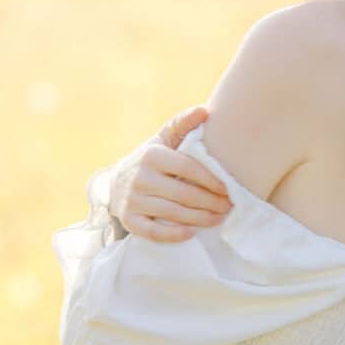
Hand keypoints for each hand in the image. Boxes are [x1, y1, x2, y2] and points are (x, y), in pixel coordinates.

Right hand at [115, 105, 230, 241]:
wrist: (115, 182)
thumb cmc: (150, 160)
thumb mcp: (163, 139)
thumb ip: (182, 124)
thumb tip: (205, 110)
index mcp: (151, 156)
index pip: (188, 168)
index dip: (211, 179)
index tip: (229, 187)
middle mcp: (140, 177)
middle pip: (183, 193)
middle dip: (210, 202)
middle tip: (229, 206)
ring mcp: (133, 200)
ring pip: (172, 213)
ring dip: (200, 218)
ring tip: (219, 218)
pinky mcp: (129, 220)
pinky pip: (153, 232)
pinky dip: (174, 235)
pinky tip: (192, 233)